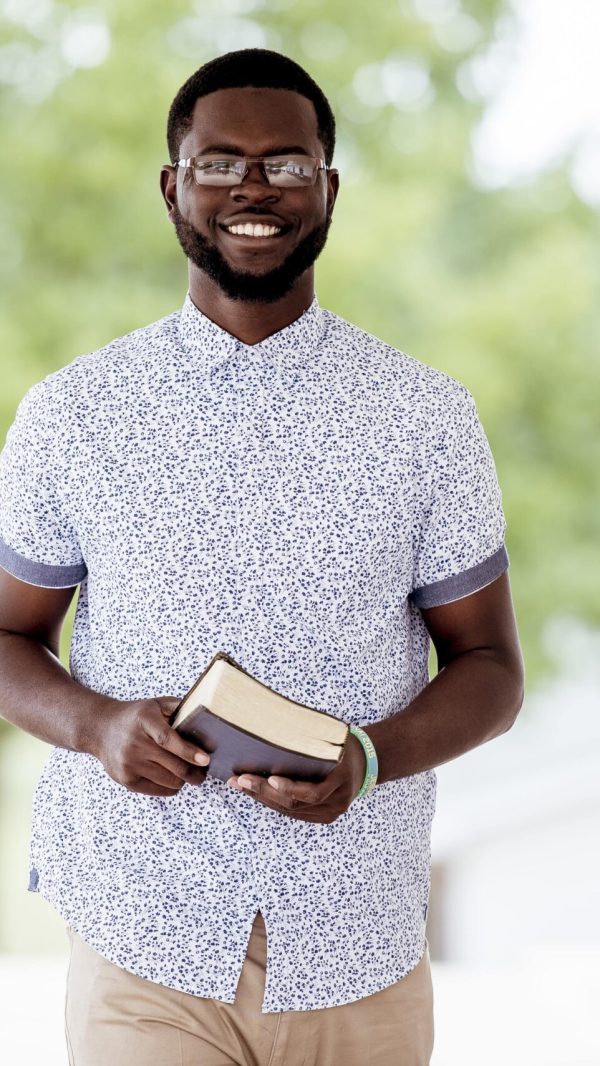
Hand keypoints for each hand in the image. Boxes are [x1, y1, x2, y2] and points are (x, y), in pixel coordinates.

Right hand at [91, 696, 209, 796]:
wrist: (101, 729)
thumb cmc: (136, 717)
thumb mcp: (155, 704)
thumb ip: (179, 708)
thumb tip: (206, 718)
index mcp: (144, 720)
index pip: (167, 740)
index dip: (189, 751)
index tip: (206, 759)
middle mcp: (134, 743)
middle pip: (174, 766)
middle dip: (196, 772)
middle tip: (204, 770)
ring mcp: (129, 764)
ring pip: (170, 782)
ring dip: (184, 779)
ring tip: (186, 771)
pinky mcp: (126, 780)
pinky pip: (159, 791)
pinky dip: (171, 786)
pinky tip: (170, 776)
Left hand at [227, 730, 366, 822]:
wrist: (368, 761)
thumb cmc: (345, 743)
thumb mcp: (335, 736)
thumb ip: (312, 737)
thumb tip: (274, 722)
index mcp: (342, 779)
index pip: (312, 792)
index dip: (289, 788)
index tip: (269, 778)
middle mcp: (338, 801)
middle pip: (296, 804)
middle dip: (264, 792)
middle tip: (240, 780)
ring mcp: (332, 812)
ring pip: (292, 811)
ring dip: (263, 799)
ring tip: (240, 785)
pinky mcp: (324, 816)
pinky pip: (296, 813)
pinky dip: (274, 803)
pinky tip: (256, 792)